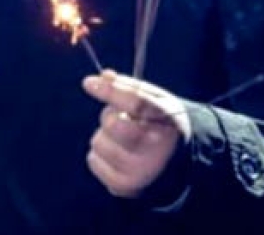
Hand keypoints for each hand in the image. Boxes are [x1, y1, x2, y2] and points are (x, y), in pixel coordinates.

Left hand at [82, 69, 190, 197]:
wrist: (175, 164)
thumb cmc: (162, 125)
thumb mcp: (157, 101)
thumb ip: (131, 87)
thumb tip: (103, 76)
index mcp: (168, 122)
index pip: (137, 103)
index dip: (110, 91)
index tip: (88, 83)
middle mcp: (157, 150)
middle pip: (113, 123)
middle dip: (110, 116)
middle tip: (123, 119)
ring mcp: (140, 171)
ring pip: (98, 142)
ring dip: (105, 136)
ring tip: (124, 140)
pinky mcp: (124, 186)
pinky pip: (92, 160)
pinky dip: (99, 155)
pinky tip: (118, 156)